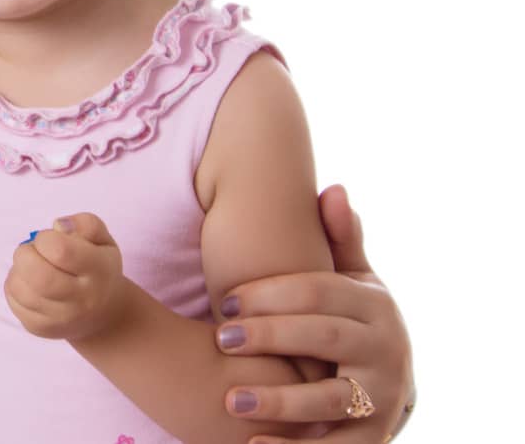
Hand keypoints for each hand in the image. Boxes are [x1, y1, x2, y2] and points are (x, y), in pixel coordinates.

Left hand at [4, 213, 128, 341]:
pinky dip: (14, 286)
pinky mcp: (41, 328)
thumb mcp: (102, 239)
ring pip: (20, 289)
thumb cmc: (97, 266)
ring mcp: (61, 318)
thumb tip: (58, 226)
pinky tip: (29, 283)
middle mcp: (82, 299)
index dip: (45, 238)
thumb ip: (85, 224)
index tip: (49, 239)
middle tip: (34, 252)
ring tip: (32, 267)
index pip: (60, 251)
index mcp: (99, 271)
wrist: (103, 313)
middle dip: (25, 254)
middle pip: (39, 276)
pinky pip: (13, 302)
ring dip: (18, 270)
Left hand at [217, 185, 414, 442]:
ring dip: (280, 400)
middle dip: (270, 336)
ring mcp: (382, 396)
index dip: (271, 294)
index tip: (225, 300)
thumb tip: (332, 189)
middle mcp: (387, 349)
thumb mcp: (353, 281)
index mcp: (375, 304)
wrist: (387, 384)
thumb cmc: (350, 321)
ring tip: (232, 399)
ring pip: (330, 396)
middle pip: (324, 336)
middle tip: (221, 338)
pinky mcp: (372, 437)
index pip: (321, 291)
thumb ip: (340, 240)